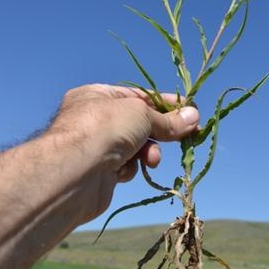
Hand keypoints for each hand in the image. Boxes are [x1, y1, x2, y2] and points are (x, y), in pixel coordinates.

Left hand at [49, 84, 199, 221]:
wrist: (75, 173)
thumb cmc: (104, 128)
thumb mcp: (142, 115)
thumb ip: (167, 119)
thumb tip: (194, 117)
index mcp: (98, 95)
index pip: (138, 96)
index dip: (166, 104)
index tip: (189, 112)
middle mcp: (94, 119)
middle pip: (139, 123)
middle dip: (160, 131)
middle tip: (187, 135)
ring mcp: (96, 146)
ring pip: (135, 147)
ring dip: (147, 152)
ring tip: (150, 159)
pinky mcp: (99, 172)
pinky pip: (125, 166)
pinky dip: (130, 168)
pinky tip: (125, 170)